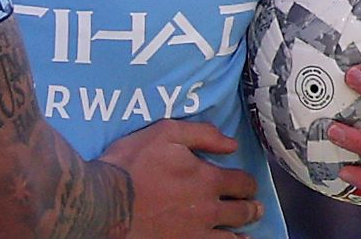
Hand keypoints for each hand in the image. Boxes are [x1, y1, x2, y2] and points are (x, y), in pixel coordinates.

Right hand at [98, 119, 261, 236]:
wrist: (106, 201)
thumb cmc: (132, 164)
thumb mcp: (165, 133)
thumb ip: (202, 134)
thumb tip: (232, 144)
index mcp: (207, 179)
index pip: (242, 182)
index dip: (247, 182)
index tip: (246, 184)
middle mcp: (208, 210)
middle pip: (242, 212)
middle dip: (251, 208)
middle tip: (254, 208)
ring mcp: (196, 234)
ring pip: (232, 238)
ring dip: (242, 233)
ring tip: (245, 233)